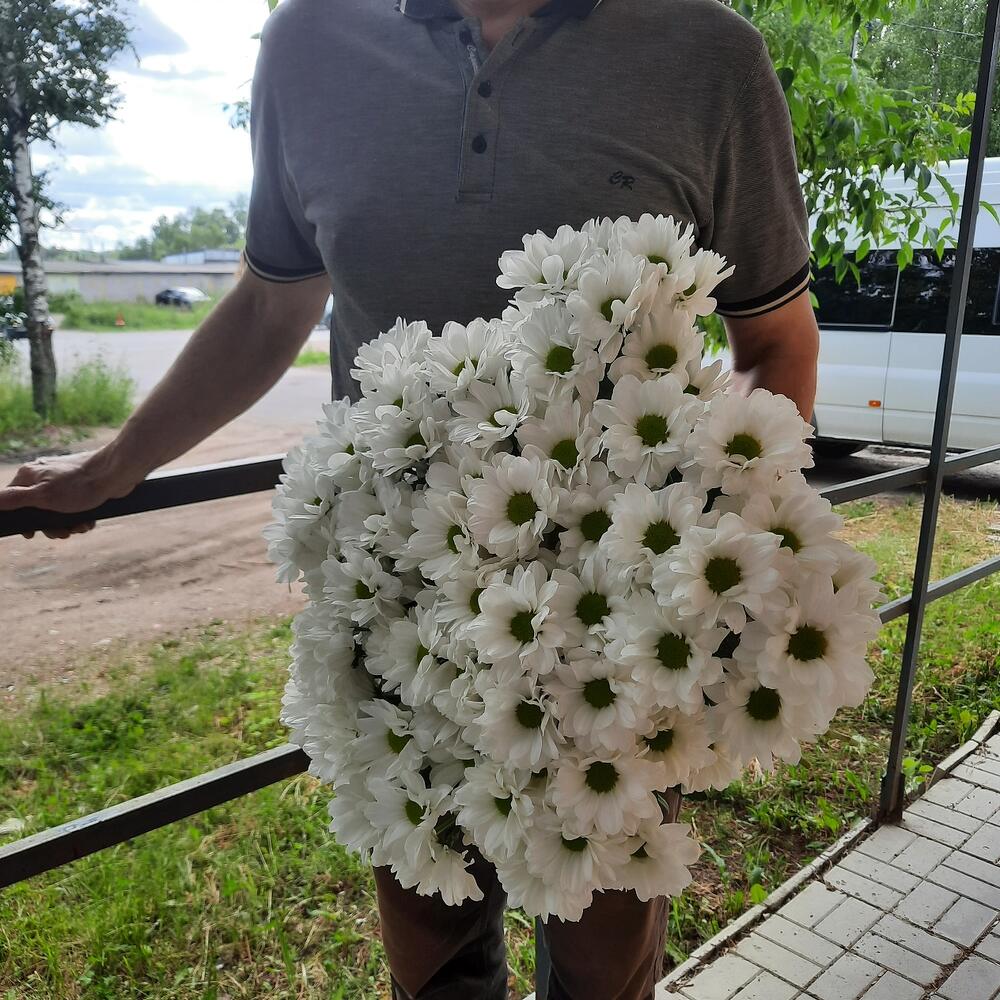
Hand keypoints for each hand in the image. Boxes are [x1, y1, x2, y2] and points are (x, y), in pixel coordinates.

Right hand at [0, 448, 139, 539]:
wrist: (117, 473)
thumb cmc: (79, 484)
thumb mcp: (43, 496)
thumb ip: (15, 499)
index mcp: (29, 475)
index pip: (12, 500)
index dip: (22, 520)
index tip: (32, 534)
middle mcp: (44, 475)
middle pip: (37, 509)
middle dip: (51, 526)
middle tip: (63, 533)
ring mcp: (64, 481)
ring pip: (58, 511)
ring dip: (68, 524)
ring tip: (80, 527)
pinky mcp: (81, 487)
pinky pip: (75, 507)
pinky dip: (80, 517)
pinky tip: (88, 522)